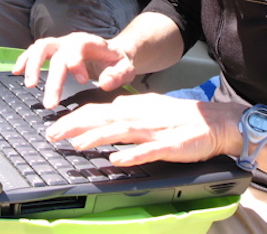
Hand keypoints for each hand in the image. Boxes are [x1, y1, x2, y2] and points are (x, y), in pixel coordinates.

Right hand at [12, 32, 136, 108]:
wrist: (115, 52)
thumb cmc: (119, 62)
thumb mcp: (126, 68)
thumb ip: (118, 75)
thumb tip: (104, 82)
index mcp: (89, 43)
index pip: (77, 49)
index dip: (76, 64)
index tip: (82, 81)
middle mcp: (71, 41)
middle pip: (55, 53)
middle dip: (50, 78)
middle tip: (50, 102)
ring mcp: (60, 44)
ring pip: (40, 47)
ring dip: (32, 65)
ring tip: (29, 85)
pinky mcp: (53, 50)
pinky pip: (34, 50)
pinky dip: (24, 59)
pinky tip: (16, 72)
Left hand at [45, 94, 240, 165]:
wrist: (214, 121)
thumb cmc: (179, 118)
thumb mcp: (148, 109)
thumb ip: (125, 113)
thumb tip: (101, 117)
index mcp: (134, 107)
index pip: (98, 109)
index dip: (74, 117)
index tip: (55, 125)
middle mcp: (140, 115)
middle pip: (103, 117)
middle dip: (76, 125)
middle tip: (53, 134)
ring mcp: (154, 130)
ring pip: (121, 131)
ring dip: (97, 137)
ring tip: (76, 145)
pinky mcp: (170, 145)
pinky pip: (148, 151)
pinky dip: (131, 155)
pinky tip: (117, 160)